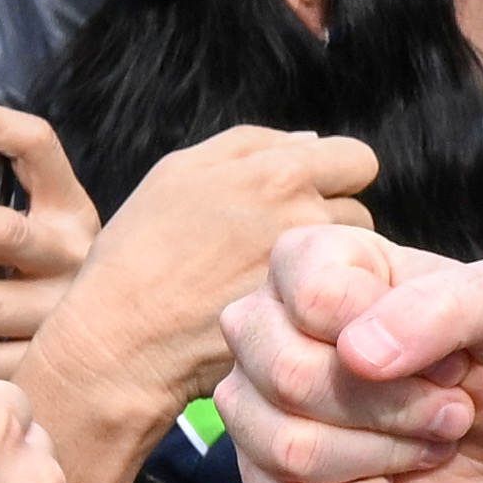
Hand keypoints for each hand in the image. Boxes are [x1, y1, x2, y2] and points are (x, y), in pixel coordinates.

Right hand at [24, 120, 380, 424]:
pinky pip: (334, 308)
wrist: (121, 340)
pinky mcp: (308, 325)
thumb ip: (252, 146)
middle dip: (332, 224)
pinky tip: (276, 314)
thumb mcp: (178, 172)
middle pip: (360, 212)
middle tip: (282, 245)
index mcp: (278, 174)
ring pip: (353, 264)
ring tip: (277, 282)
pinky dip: (315, 310)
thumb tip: (311, 142)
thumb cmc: (139, 250)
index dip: (337, 175)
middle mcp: (305, 222)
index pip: (358, 160)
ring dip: (330, 270)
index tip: (312, 192)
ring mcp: (312, 279)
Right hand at [217, 224, 482, 482]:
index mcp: (311, 262)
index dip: (397, 335)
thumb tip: (357, 354)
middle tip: (448, 408)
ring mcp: (257, 413)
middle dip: (396, 406)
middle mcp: (266, 331)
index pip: (313, 295)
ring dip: (387, 456)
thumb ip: (444, 304)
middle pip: (289, 374)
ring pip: (289, 448)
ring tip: (427, 442)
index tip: (451, 355)